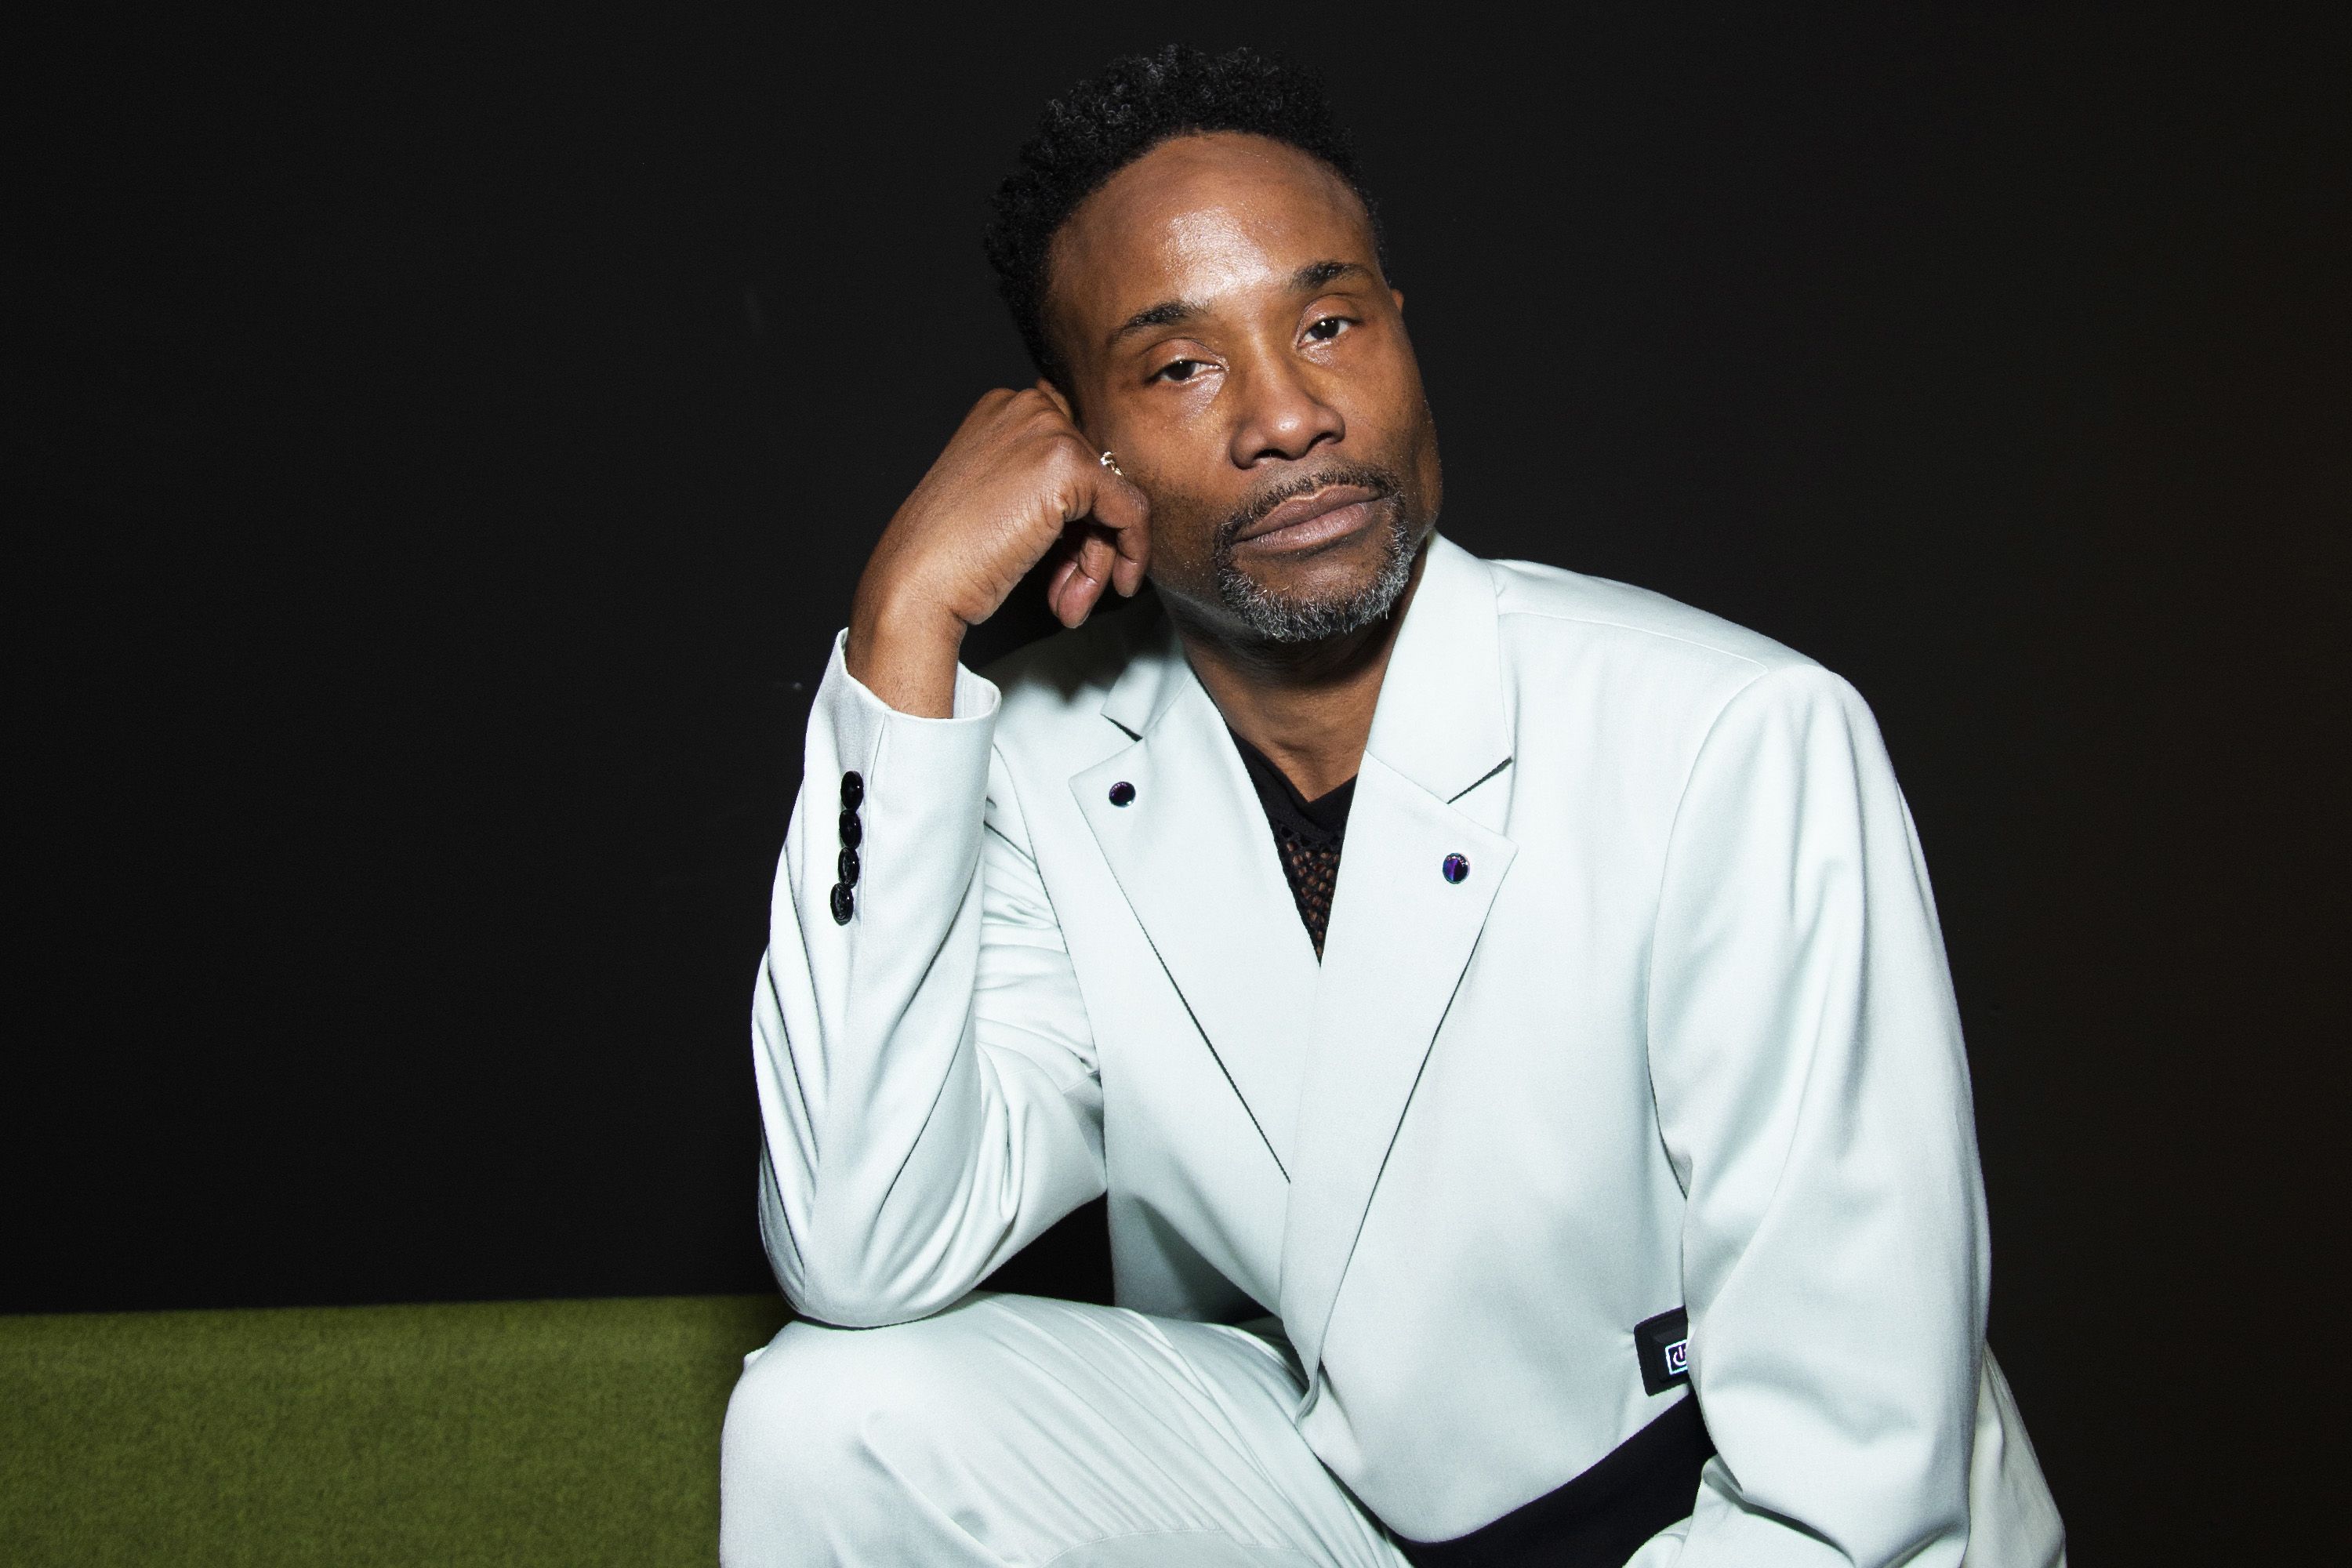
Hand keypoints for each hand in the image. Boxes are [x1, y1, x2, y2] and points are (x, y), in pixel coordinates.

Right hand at [846, 383, 1149, 715]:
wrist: (917, 581)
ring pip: (1113, 498)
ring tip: (1072, 602)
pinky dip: (1130, 553)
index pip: (1074, 458)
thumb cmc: (948, 556)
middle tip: (1070, 591)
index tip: (1065, 563)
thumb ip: (1049, 493)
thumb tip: (1110, 514)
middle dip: (1089, 542)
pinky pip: (1131, 511)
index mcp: (1006, 409)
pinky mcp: (1070, 466)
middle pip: (1097, 478)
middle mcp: (1028, 408)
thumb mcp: (1003, 504)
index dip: (1076, 519)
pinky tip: (1111, 586)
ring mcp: (1049, 432)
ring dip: (1099, 560)